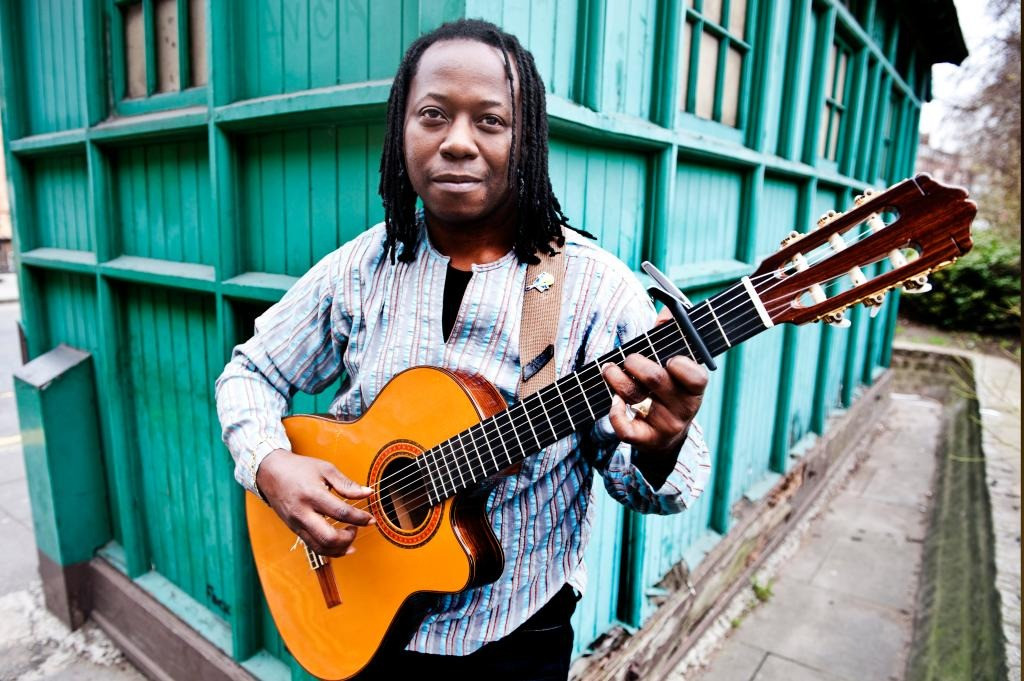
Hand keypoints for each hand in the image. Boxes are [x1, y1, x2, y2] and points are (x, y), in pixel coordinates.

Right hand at [256, 449, 374, 556]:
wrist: (270, 473)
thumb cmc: (299, 468)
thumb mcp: (325, 469)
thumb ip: (347, 484)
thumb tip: (367, 493)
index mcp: (313, 495)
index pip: (341, 513)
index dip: (360, 518)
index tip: (371, 519)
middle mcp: (303, 513)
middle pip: (328, 538)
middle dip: (348, 538)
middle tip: (357, 528)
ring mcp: (297, 524)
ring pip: (320, 548)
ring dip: (340, 548)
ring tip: (350, 537)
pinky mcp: (294, 530)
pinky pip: (313, 546)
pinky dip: (329, 550)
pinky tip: (340, 545)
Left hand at [601, 309, 707, 480]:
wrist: (667, 436)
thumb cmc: (669, 389)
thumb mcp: (675, 365)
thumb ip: (670, 335)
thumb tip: (666, 309)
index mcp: (695, 387)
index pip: (696, 377)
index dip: (681, 365)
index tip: (669, 358)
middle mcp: (683, 408)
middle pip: (656, 380)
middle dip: (635, 362)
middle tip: (628, 358)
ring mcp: (665, 426)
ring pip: (636, 398)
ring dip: (617, 378)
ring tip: (608, 369)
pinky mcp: (646, 440)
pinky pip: (626, 428)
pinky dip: (615, 413)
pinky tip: (615, 401)